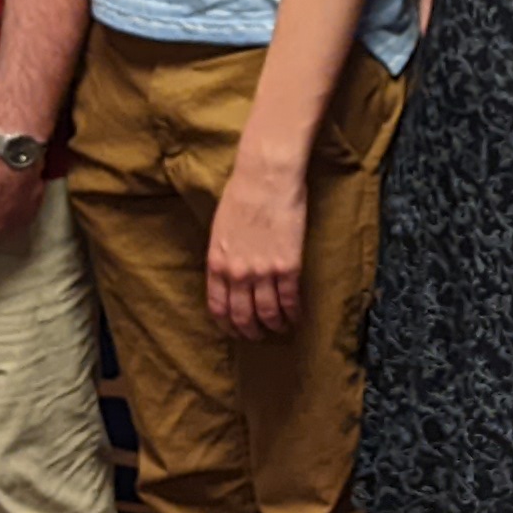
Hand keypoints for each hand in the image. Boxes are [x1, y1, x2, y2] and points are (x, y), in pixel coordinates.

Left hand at [208, 157, 304, 338]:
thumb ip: (223, 256)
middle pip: (242, 316)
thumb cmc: (242, 194)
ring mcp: (262, 272)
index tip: (235, 329)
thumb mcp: (220, 229)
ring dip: (274, 326)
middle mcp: (237, 274)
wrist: (266, 177)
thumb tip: (229, 274)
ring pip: (267, 313)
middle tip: (258, 335)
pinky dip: (293, 313)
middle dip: (250, 331)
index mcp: (217, 263)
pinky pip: (290, 300)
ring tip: (280, 328)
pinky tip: (296, 316)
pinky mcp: (288, 266)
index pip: (218, 307)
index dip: (227, 324)